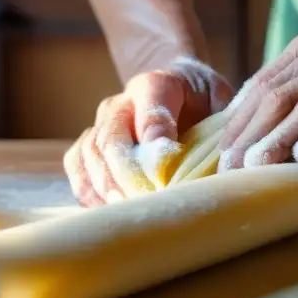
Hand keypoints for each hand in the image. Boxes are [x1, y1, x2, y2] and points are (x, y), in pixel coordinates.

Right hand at [64, 57, 232, 205]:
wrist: (181, 89)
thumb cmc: (203, 102)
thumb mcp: (220, 100)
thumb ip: (218, 121)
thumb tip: (208, 159)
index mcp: (156, 84)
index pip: (150, 102)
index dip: (155, 132)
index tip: (166, 163)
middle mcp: (120, 103)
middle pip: (111, 139)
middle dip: (127, 175)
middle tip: (147, 202)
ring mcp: (100, 124)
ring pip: (89, 155)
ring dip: (106, 188)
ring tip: (127, 212)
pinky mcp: (88, 145)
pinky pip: (77, 168)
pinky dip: (89, 192)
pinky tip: (108, 212)